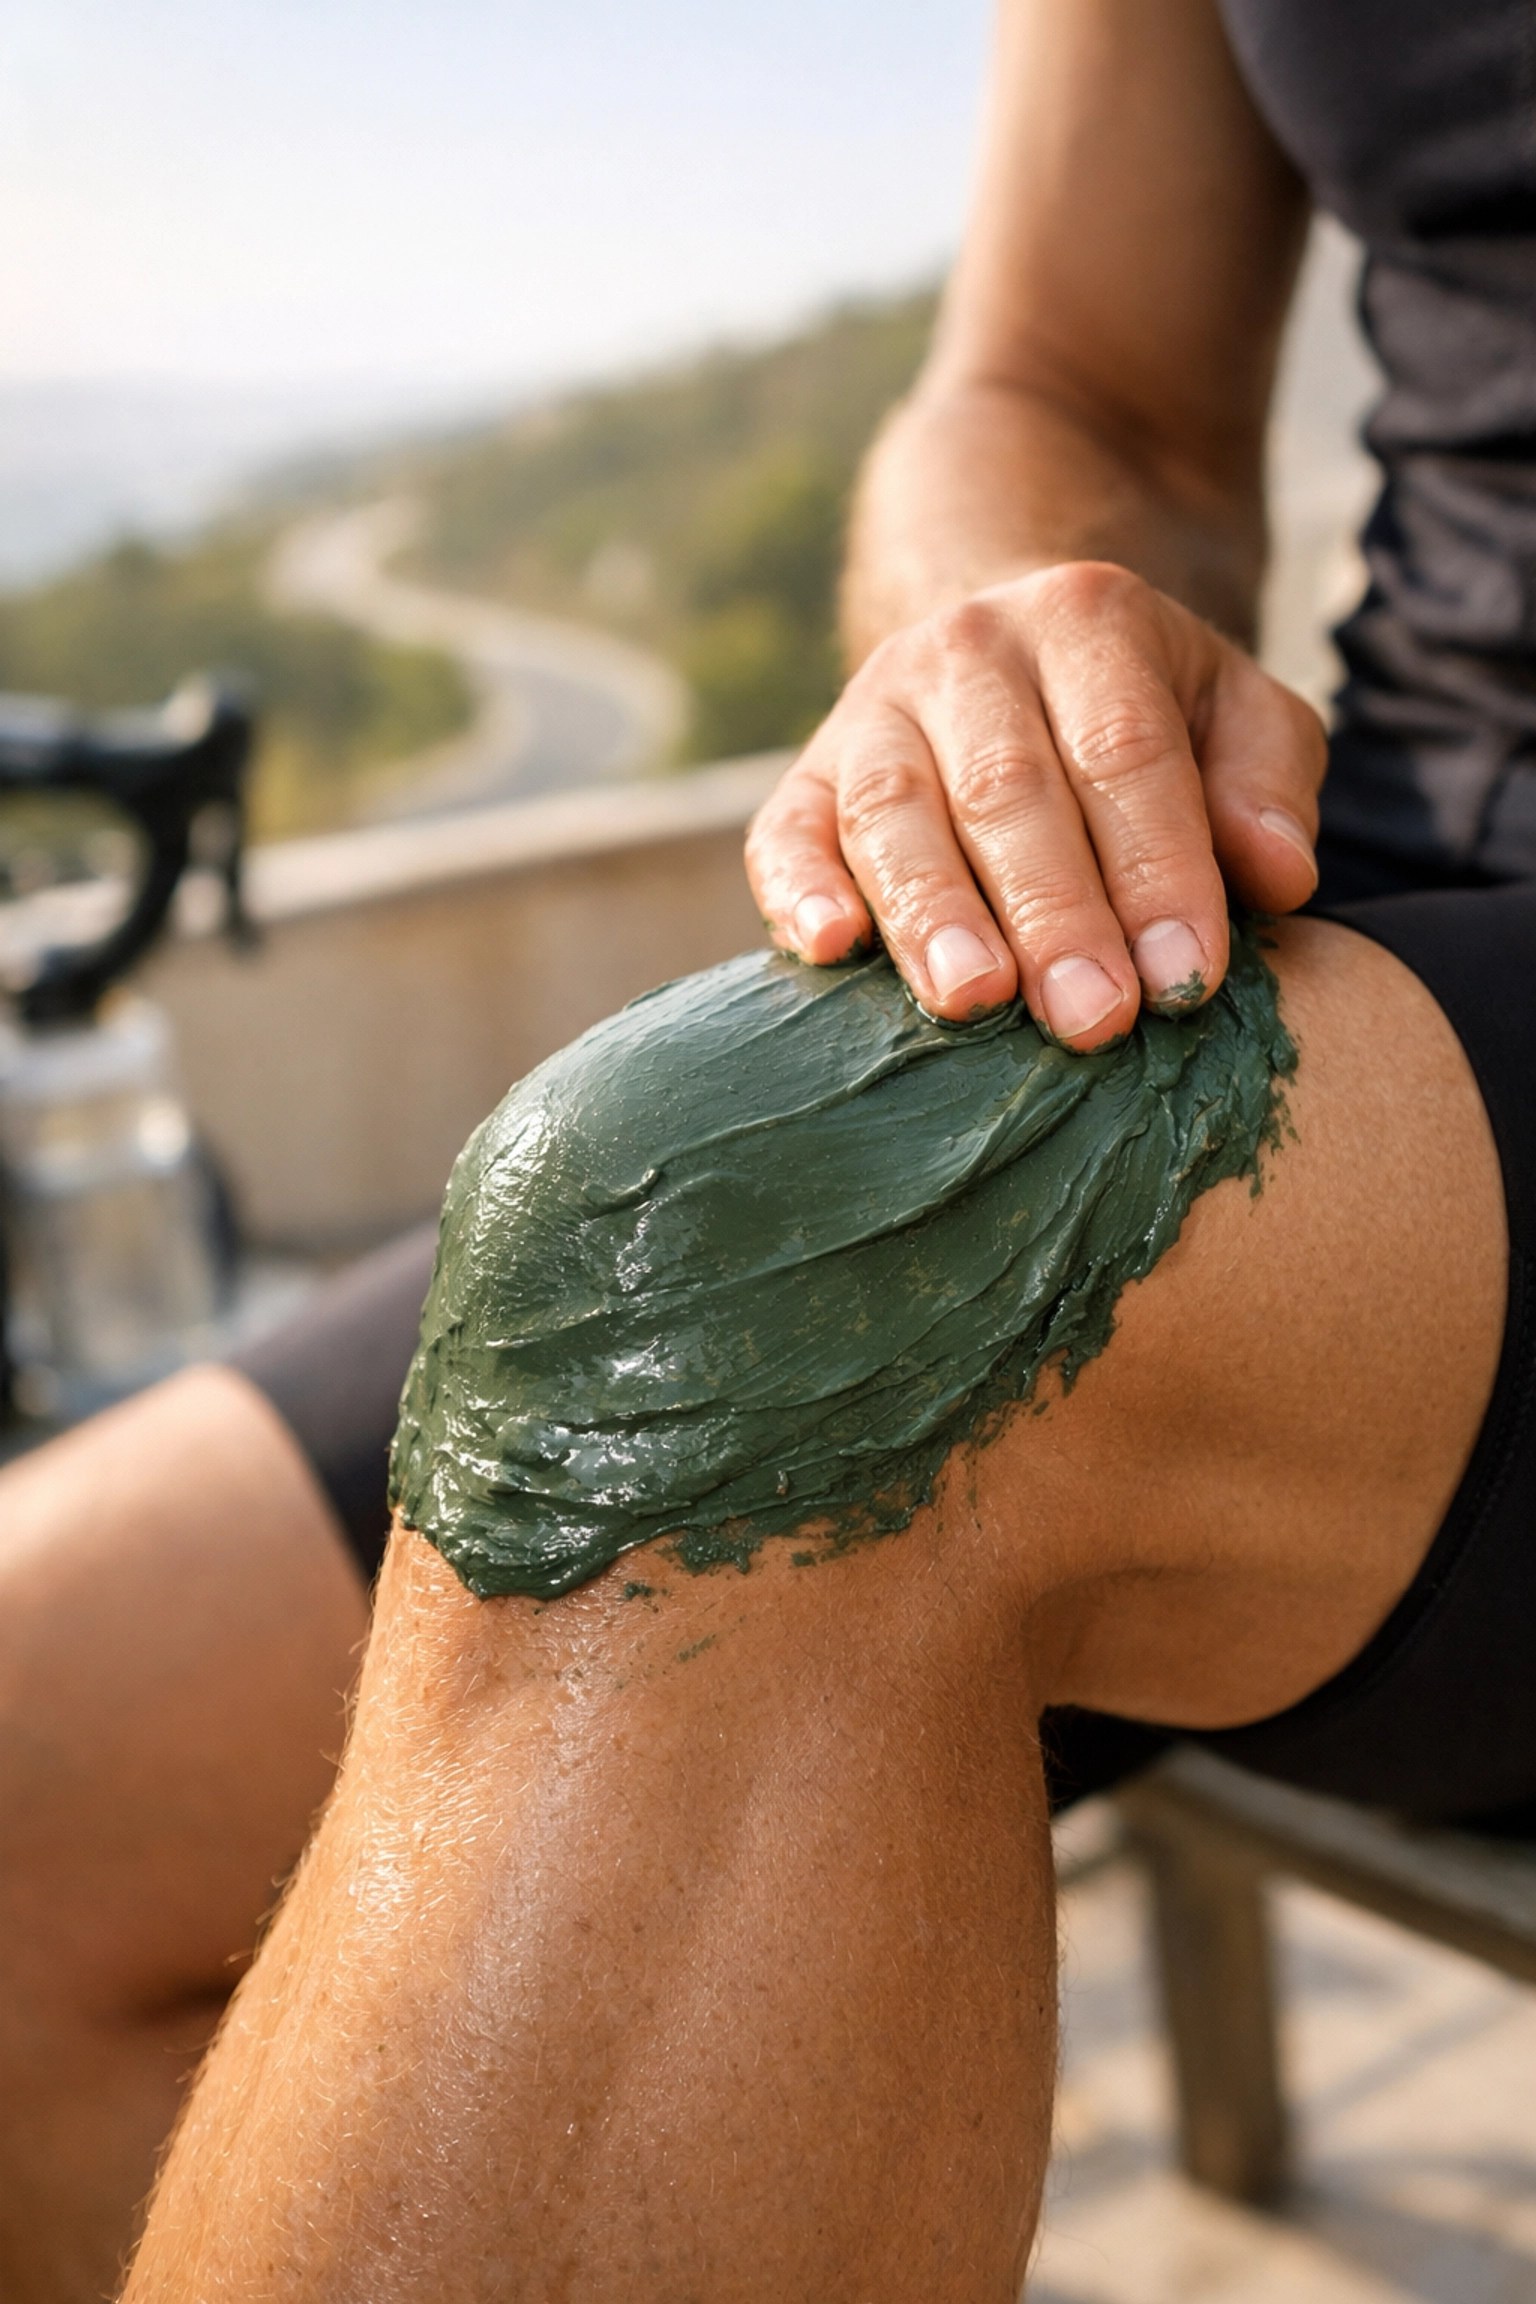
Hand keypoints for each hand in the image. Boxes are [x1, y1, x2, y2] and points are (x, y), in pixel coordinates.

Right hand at [746, 562, 1324, 1046]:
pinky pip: (786, 833)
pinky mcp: (805, 778)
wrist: (1011, 656)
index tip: (1187, 978)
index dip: (1157, 869)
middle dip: (1054, 914)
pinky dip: (800, 891)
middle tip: (1093, 1018)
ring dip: (933, 914)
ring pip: (895, 811)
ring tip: (974, 1002)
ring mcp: (873, 710)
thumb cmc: (1143, 717)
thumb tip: (1277, 875)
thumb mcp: (1237, 716)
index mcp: (1086, 619)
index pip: (1126, 751)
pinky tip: (830, 948)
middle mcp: (967, 650)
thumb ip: (1268, 783)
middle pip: (1007, 787)